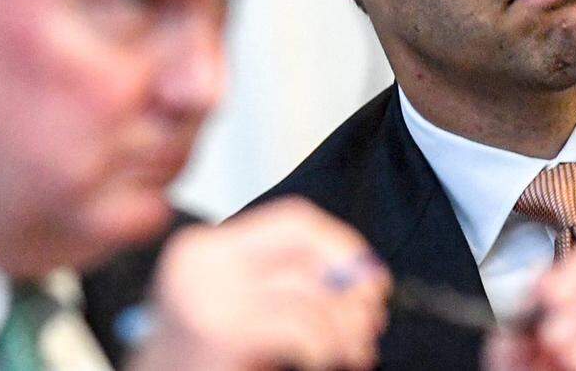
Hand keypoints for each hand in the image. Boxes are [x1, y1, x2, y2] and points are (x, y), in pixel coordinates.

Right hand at [129, 197, 390, 370]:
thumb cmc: (202, 364)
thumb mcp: (237, 309)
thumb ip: (285, 282)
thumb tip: (360, 277)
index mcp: (204, 248)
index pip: (294, 220)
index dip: (341, 245)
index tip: (370, 277)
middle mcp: (202, 262)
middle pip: (306, 244)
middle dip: (350, 279)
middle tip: (373, 317)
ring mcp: (207, 295)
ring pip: (311, 292)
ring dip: (346, 326)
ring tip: (355, 352)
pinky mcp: (221, 332)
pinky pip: (302, 328)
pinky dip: (326, 347)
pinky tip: (325, 363)